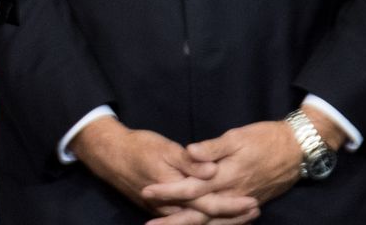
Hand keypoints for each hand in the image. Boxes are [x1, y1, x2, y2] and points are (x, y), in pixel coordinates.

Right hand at [73, 118, 249, 222]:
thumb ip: (189, 161)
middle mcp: (171, 206)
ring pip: (198, 222)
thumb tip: (212, 170)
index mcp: (175, 190)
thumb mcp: (164, 148)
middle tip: (256, 210)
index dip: (232, 205)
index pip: (209, 204)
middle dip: (233, 217)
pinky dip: (206, 220)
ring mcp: (166, 210)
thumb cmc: (138, 147)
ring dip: (223, 221)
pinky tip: (219, 217)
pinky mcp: (162, 209)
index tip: (253, 201)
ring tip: (246, 216)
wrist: (110, 155)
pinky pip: (188, 220)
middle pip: (207, 219)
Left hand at [141, 120, 303, 220]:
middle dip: (173, 220)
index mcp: (225, 176)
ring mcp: (241, 202)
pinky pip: (228, 222)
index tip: (147, 191)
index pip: (191, 188)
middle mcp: (232, 194)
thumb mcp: (237, 137)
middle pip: (198, 213)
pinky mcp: (249, 204)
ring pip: (212, 221)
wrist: (297, 150)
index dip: (168, 191)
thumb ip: (212, 148)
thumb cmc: (265, 139)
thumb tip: (189, 152)